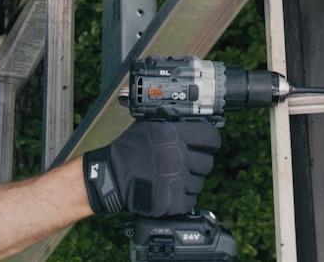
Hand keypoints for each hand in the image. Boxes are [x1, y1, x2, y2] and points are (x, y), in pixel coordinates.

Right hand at [82, 121, 220, 216]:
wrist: (112, 176)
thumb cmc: (129, 149)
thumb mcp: (149, 125)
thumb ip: (173, 123)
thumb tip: (197, 121)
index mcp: (173, 134)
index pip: (211, 138)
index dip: (210, 141)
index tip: (207, 144)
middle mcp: (177, 156)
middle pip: (207, 163)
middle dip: (198, 163)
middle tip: (183, 163)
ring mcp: (176, 180)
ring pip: (199, 183)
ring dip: (189, 181)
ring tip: (171, 177)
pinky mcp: (172, 201)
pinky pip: (190, 200)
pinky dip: (182, 198)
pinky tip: (169, 190)